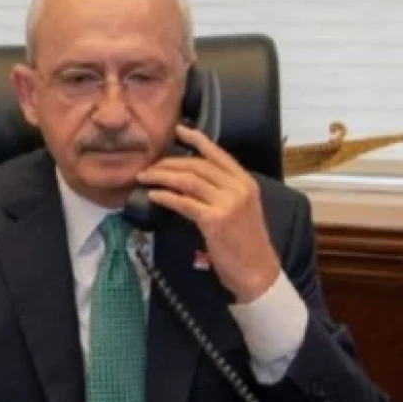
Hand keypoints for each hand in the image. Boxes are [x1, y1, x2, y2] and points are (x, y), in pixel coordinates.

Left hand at [136, 124, 281, 302]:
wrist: (257, 270)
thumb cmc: (246, 242)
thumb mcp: (241, 209)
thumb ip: (223, 191)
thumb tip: (190, 179)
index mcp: (246, 182)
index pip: (218, 154)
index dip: (197, 140)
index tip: (178, 130)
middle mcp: (238, 188)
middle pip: (197, 165)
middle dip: (169, 163)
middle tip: (149, 167)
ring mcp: (228, 203)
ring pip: (188, 180)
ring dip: (162, 176)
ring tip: (145, 178)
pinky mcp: (215, 220)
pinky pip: (184, 202)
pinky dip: (166, 197)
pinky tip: (154, 195)